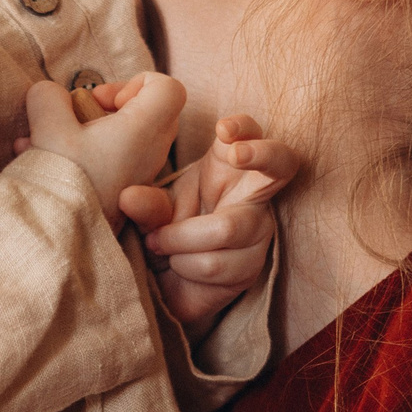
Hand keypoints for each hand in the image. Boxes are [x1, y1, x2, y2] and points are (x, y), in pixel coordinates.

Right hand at [16, 71, 185, 231]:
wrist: (62, 240)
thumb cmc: (65, 180)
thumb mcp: (48, 124)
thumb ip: (49, 97)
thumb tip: (50, 94)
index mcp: (145, 130)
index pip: (167, 88)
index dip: (134, 83)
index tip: (103, 102)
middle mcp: (151, 152)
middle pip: (145, 111)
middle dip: (105, 107)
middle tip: (77, 116)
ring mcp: (138, 175)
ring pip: (121, 137)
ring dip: (83, 130)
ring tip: (41, 139)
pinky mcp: (120, 192)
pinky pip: (108, 160)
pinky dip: (80, 153)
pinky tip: (37, 157)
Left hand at [121, 114, 300, 325]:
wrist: (170, 283)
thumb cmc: (170, 228)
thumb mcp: (156, 208)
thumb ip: (147, 203)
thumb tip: (128, 197)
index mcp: (228, 164)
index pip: (251, 133)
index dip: (244, 128)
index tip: (222, 130)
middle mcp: (253, 193)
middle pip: (282, 163)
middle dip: (261, 153)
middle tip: (236, 155)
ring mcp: (258, 229)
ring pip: (226, 227)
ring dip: (180, 240)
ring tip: (158, 244)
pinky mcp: (252, 267)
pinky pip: (216, 264)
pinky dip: (185, 266)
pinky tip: (176, 265)